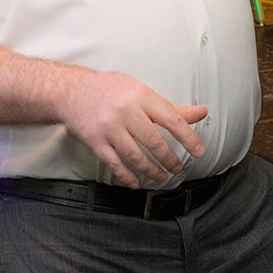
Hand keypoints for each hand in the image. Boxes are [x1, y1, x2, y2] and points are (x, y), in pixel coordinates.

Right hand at [60, 71, 208, 189]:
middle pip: (154, 141)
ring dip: (151, 170)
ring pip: (135, 155)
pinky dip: (126, 176)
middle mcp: (125, 111)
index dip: (188, 137)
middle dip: (169, 159)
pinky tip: (135, 183)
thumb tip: (201, 112)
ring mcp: (109, 127)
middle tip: (178, 168)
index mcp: (140, 96)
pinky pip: (114, 163)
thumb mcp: (141, 91)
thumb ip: (170, 107)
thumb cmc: (109, 89)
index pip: (171, 119)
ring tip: (161, 177)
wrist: (71, 91)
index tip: (199, 152)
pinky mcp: (95, 140)